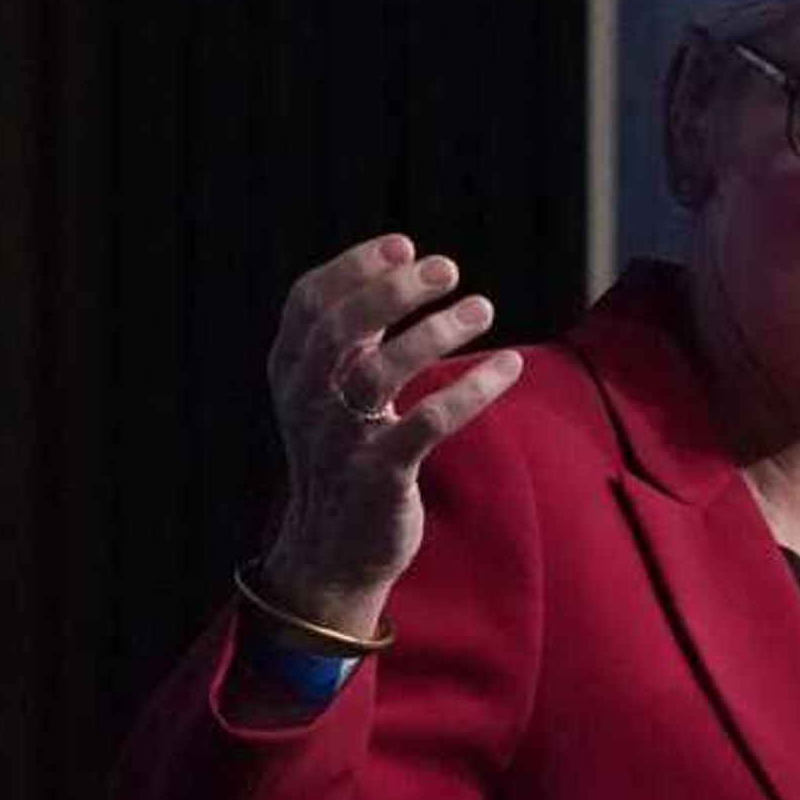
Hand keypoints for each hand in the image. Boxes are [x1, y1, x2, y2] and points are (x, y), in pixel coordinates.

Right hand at [255, 233, 523, 636]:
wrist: (332, 553)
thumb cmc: (342, 459)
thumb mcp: (329, 396)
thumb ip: (354, 340)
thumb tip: (398, 272)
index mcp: (290, 373)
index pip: (308, 301)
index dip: (355, 266)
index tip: (404, 246)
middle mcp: (306, 402)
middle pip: (341, 328)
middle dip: (395, 290)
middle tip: (446, 269)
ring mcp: (339, 441)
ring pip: (379, 372)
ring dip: (436, 332)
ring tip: (482, 307)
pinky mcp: (378, 477)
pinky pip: (427, 423)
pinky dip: (472, 390)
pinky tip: (510, 366)